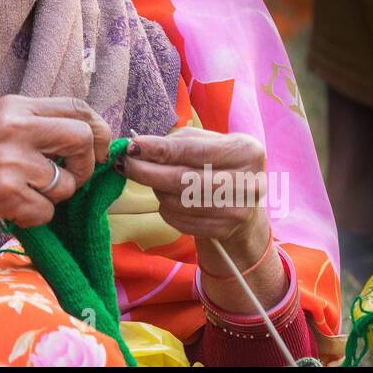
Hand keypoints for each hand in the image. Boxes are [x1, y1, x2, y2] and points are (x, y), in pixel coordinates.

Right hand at [0, 95, 112, 235]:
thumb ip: (34, 125)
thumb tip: (87, 137)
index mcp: (13, 106)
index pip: (77, 107)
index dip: (99, 129)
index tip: (100, 148)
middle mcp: (14, 128)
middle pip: (82, 139)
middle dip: (87, 164)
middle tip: (72, 177)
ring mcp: (10, 161)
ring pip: (67, 183)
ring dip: (55, 197)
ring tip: (27, 193)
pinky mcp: (5, 193)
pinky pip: (46, 211)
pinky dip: (35, 217)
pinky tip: (12, 208)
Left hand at [118, 126, 268, 247]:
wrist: (243, 201)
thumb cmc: (218, 163)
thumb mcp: (207, 143)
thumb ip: (176, 142)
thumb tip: (138, 148)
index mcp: (246, 151)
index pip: (194, 151)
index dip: (160, 150)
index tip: (133, 147)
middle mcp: (248, 182)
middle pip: (184, 180)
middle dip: (147, 172)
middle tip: (125, 164)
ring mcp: (237, 210)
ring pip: (178, 202)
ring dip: (157, 190)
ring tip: (156, 180)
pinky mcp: (224, 231)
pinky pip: (179, 221)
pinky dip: (166, 209)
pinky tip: (169, 199)